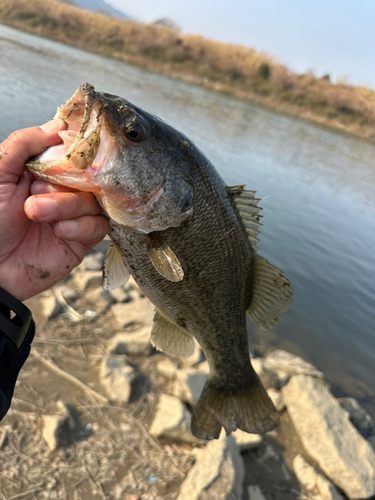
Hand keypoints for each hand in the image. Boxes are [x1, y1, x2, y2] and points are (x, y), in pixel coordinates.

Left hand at [0, 121, 108, 300]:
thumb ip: (24, 143)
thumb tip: (58, 125)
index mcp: (41, 172)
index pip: (72, 153)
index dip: (74, 153)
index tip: (71, 155)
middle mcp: (61, 191)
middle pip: (88, 176)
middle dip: (64, 184)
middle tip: (36, 192)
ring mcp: (73, 216)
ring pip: (94, 200)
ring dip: (67, 205)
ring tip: (38, 214)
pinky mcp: (82, 240)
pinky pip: (98, 226)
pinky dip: (80, 227)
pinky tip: (58, 232)